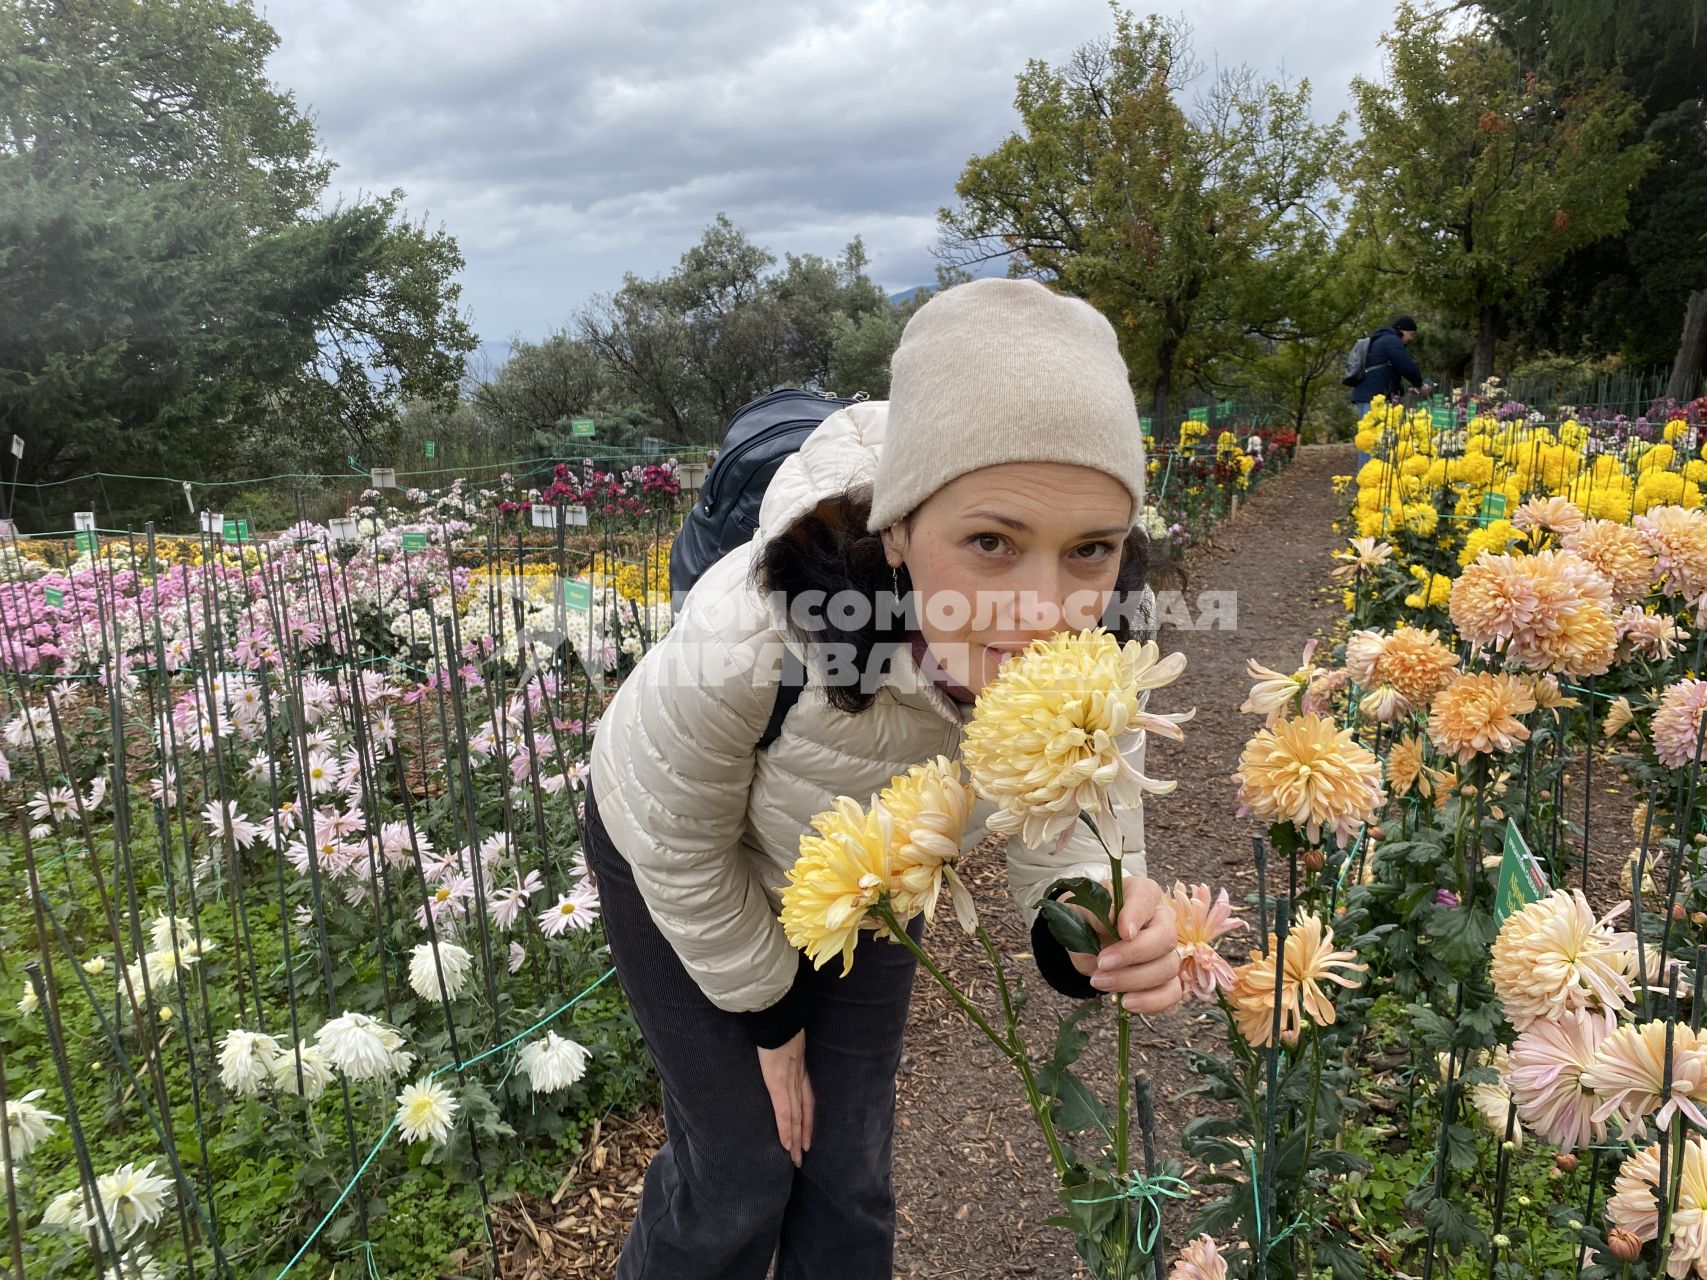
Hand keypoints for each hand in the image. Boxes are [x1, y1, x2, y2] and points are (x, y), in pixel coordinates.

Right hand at [757, 1030, 813, 1166]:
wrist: (778, 1016)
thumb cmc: (778, 1022)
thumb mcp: (786, 1037)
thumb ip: (784, 1047)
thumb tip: (777, 1049)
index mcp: (800, 1069)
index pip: (807, 1100)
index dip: (808, 1120)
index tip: (807, 1137)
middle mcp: (798, 1079)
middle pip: (803, 1113)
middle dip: (803, 1136)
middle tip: (801, 1157)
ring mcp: (789, 1082)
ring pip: (795, 1118)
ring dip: (795, 1140)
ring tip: (796, 1159)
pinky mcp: (778, 1084)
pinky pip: (783, 1112)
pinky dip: (786, 1130)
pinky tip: (786, 1144)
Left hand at [1062, 877, 1182, 1014]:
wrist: (1085, 938)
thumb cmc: (1088, 916)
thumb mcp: (1082, 908)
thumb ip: (1097, 912)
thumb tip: (1117, 922)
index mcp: (1143, 893)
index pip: (1147, 897)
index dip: (1137, 915)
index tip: (1122, 931)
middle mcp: (1162, 920)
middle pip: (1165, 938)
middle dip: (1133, 955)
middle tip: (1101, 962)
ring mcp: (1166, 950)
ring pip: (1168, 968)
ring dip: (1133, 980)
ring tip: (1099, 982)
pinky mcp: (1164, 978)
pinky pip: (1171, 992)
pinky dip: (1151, 1001)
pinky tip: (1126, 1003)